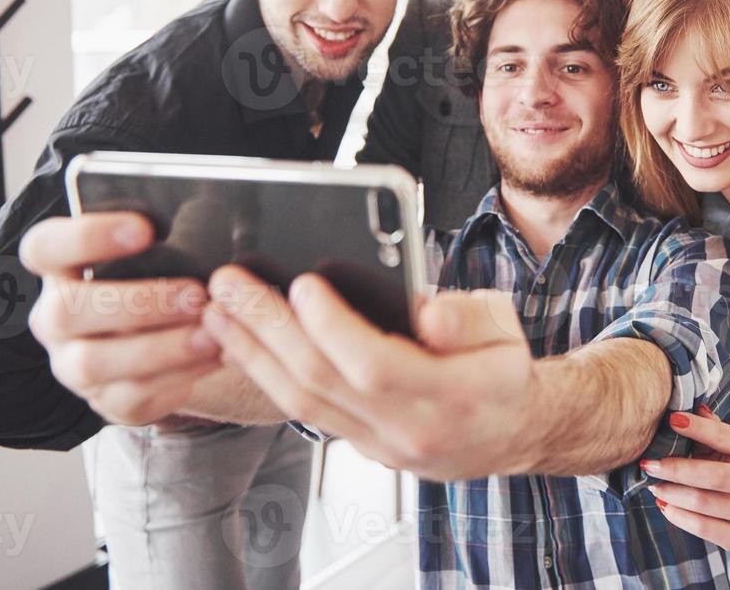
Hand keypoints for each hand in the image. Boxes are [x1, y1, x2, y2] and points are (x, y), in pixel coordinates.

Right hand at [21, 212, 222, 424]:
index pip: (44, 246)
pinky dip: (179, 377)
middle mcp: (54, 318)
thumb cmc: (161, 276)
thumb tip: (210, 214)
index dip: (88, 235)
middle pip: (65, 311)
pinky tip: (215, 355)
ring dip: (159, 348)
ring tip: (212, 332)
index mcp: (58, 267)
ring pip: (94, 363)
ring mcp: (73, 365)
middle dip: (136, 302)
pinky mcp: (107, 401)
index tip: (146, 228)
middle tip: (195, 294)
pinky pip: (132, 397)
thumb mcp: (161, 252)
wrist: (169, 335)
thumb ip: (173, 234)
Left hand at [202, 266, 533, 479]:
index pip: (374, 364)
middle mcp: (408, 429)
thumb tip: (427, 313)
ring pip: (302, 404)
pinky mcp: (360, 446)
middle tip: (230, 286)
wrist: (511, 432)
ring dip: (253, 355)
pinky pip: (304, 413)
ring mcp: (379, 445)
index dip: (332, 326)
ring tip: (218, 313)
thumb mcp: (505, 327)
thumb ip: (468, 317)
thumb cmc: (503, 370)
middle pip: (322, 382)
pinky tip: (243, 345)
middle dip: (268, 329)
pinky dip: (266, 377)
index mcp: (450, 395)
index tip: (301, 283)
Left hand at [640, 406, 729, 550]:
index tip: (672, 419)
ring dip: (672, 493)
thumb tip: (695, 406)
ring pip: (704, 502)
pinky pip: (703, 527)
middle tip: (649, 464)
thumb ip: (713, 428)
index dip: (698, 429)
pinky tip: (664, 504)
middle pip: (714, 476)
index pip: (725, 437)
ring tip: (653, 485)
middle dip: (677, 469)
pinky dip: (678, 516)